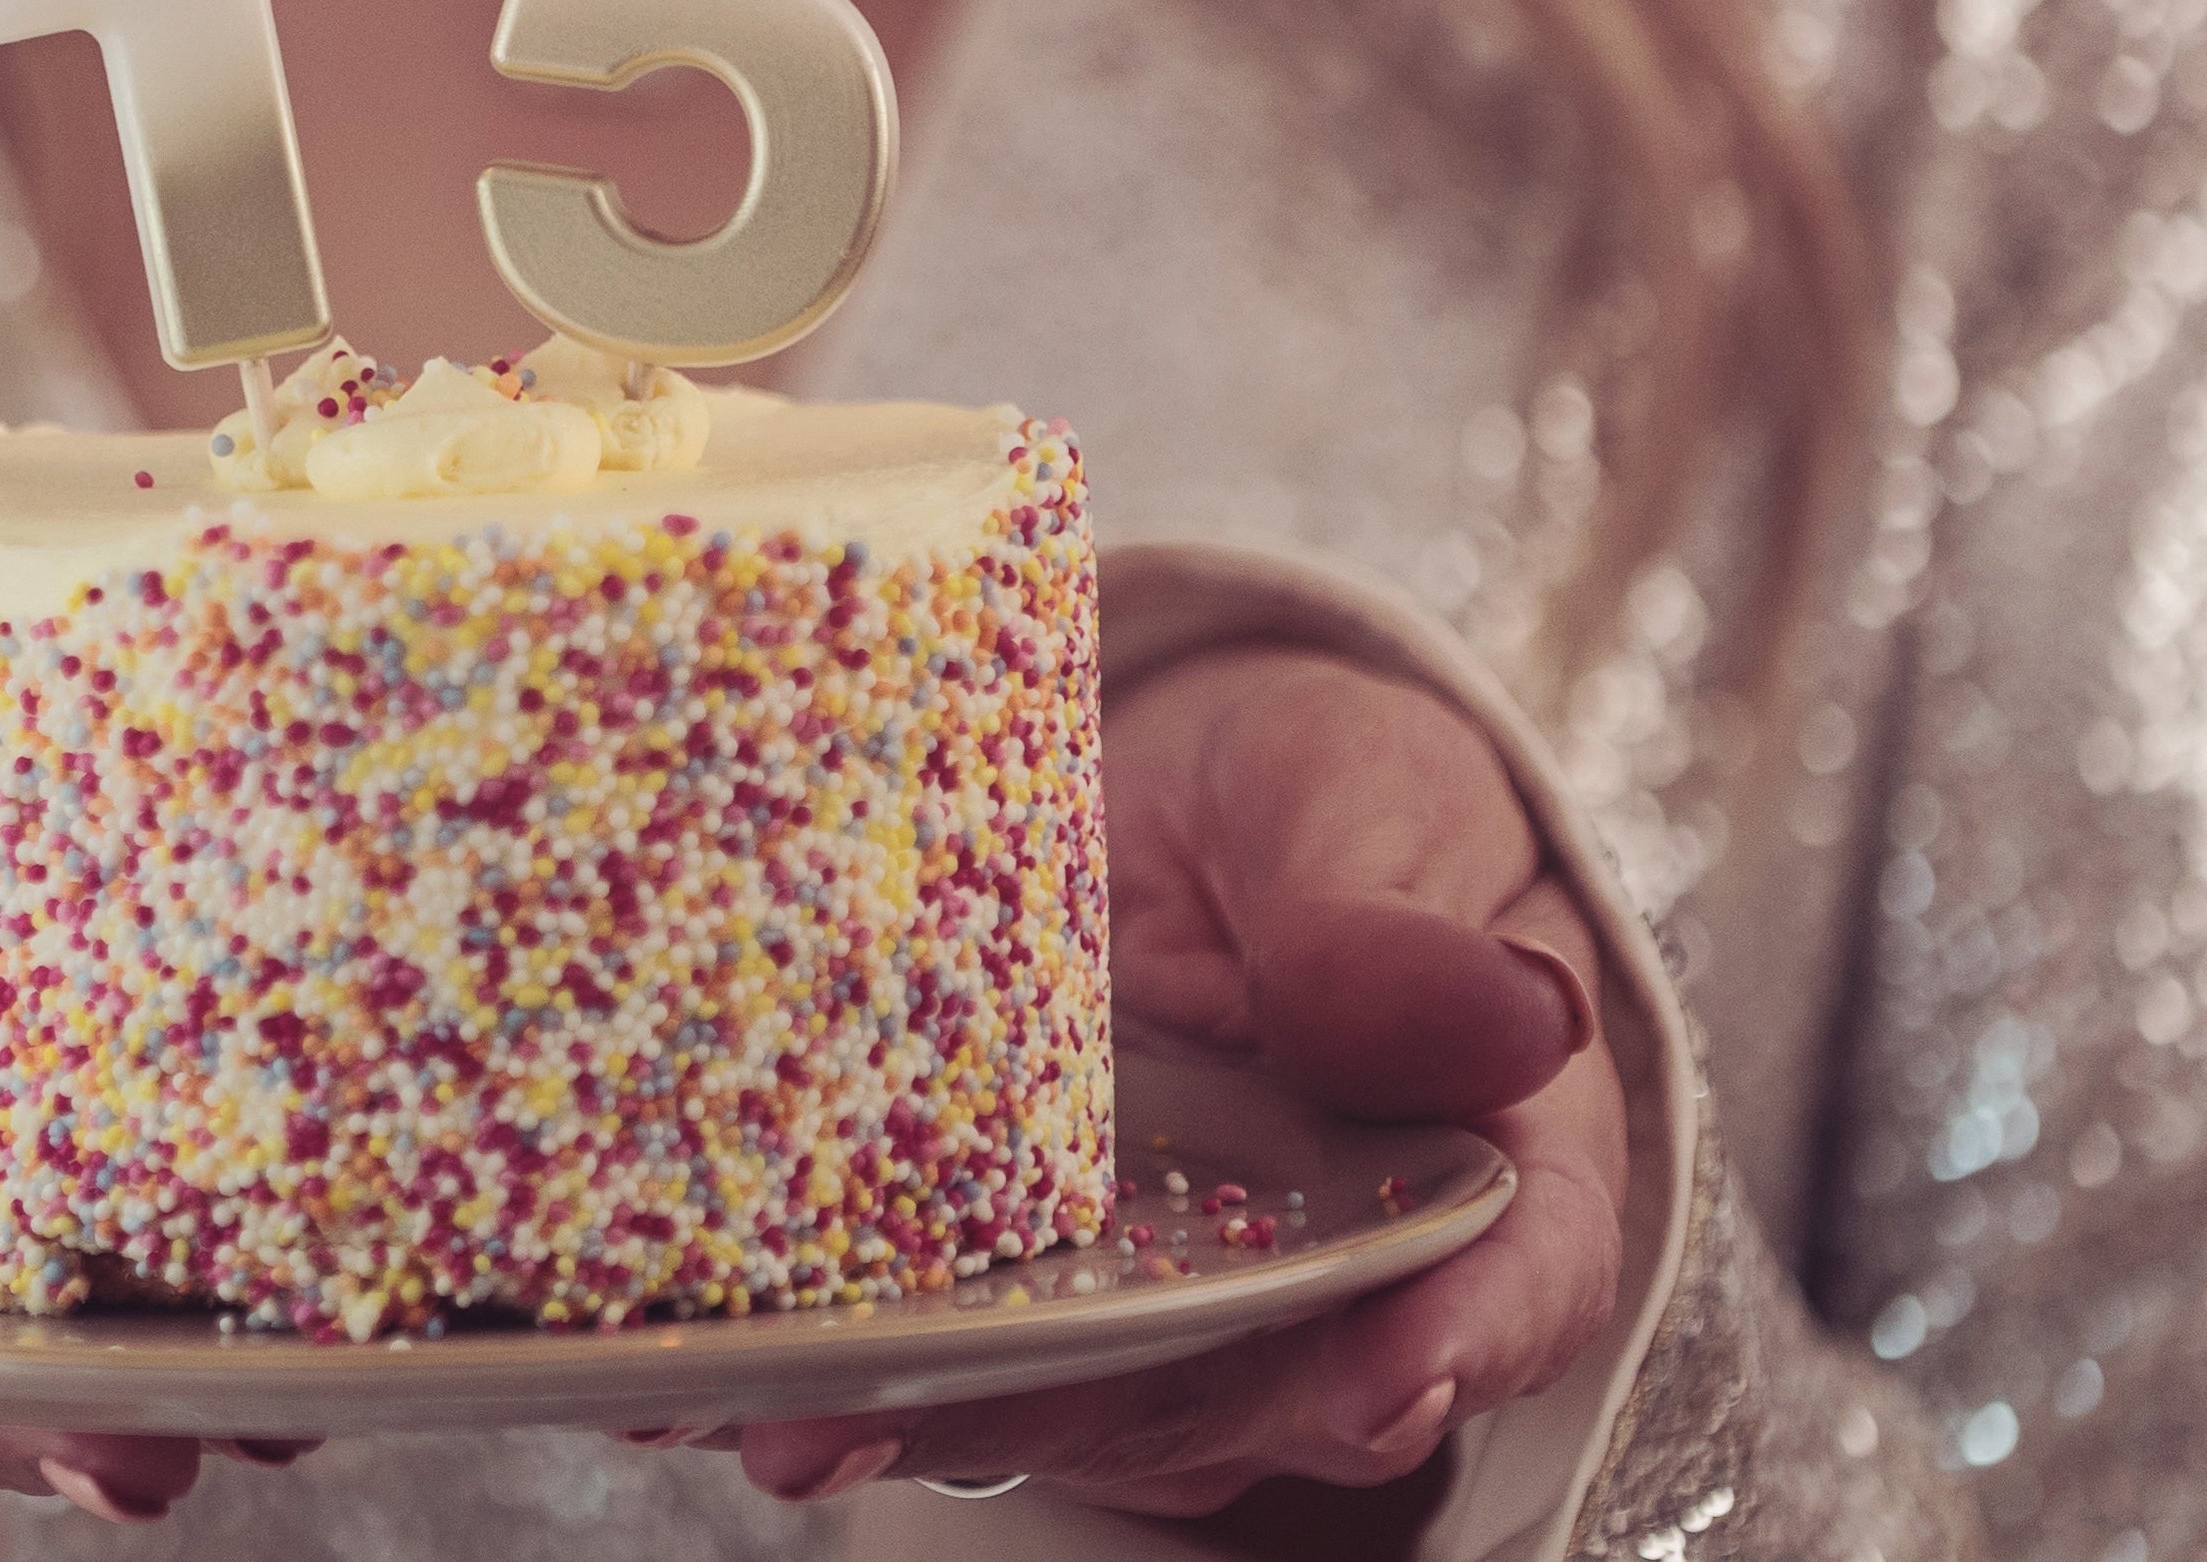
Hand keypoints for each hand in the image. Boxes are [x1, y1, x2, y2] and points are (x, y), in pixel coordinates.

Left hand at [730, 647, 1624, 1519]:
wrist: (1169, 786)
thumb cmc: (1314, 797)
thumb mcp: (1365, 807)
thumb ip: (1391, 927)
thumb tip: (1516, 1010)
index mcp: (1480, 1160)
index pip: (1514, 1271)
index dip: (1462, 1334)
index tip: (1385, 1374)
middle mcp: (1325, 1272)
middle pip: (1243, 1379)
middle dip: (1093, 1416)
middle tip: (942, 1419)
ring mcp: (1159, 1291)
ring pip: (1069, 1389)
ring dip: (920, 1415)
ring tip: (777, 1414)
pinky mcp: (1013, 1268)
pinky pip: (936, 1334)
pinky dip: (824, 1357)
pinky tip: (690, 1364)